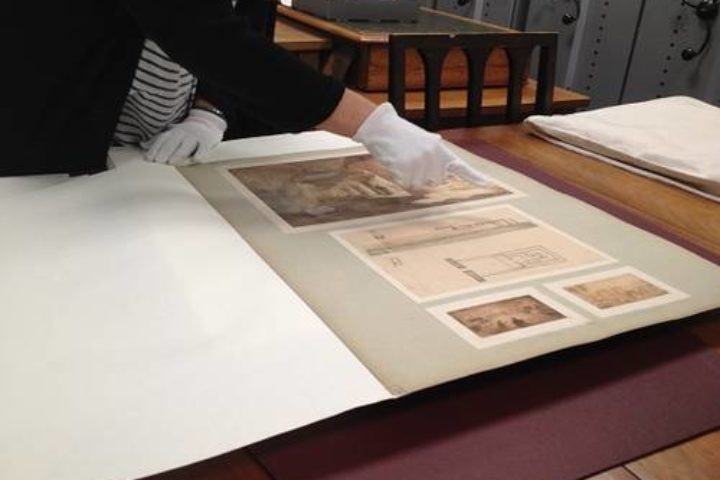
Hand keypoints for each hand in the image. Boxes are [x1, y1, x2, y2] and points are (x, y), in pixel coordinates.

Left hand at [142, 108, 226, 165]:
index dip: (155, 148)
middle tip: (158, 161)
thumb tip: (142, 145)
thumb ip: (158, 141)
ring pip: (186, 146)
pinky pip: (203, 148)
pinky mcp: (206, 141)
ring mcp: (195, 137)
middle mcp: (183, 133)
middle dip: (165, 151)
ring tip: (172, 162)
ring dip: (179, 153)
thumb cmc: (186, 134)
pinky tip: (196, 159)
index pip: (162, 140)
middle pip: (172, 142)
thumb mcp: (171, 134)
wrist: (207, 124)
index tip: (149, 158)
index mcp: (173, 132)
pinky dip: (200, 153)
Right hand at [352, 103, 488, 189]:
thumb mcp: (423, 142)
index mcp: (439, 148)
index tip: (488, 185)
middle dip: (424, 176)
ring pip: (419, 185)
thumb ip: (434, 158)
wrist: (382, 127)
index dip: (475, 177)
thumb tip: (440, 177)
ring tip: (402, 159)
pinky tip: (395, 163)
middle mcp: (433, 156)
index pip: (460, 166)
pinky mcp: (407, 168)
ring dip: (410, 177)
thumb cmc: (400, 136)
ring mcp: (420, 162)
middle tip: (411, 160)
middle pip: (435, 182)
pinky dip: (399, 177)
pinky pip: (406, 184)